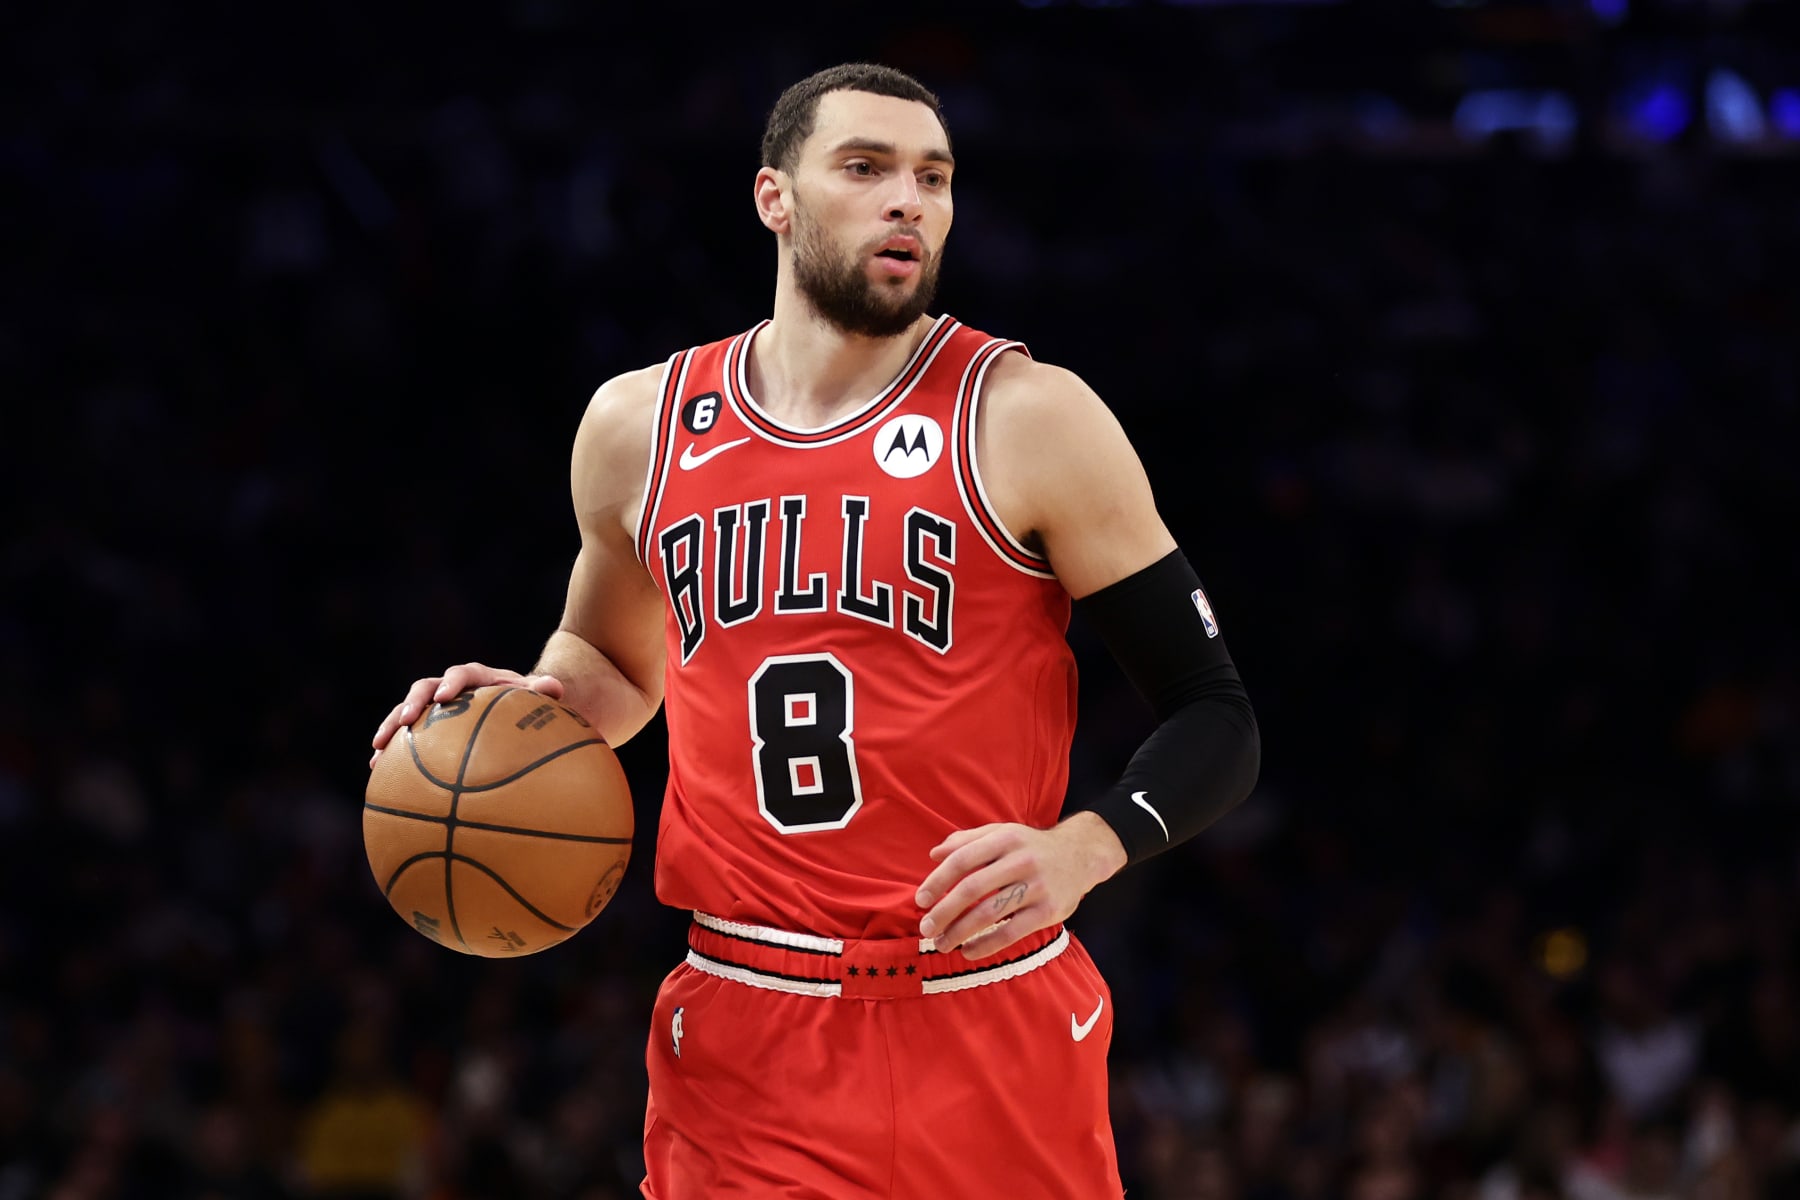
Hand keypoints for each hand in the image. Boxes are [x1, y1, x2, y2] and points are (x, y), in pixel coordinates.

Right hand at [369, 662, 564, 767]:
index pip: (462, 673)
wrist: (514, 709)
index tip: (443, 697)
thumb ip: (544, 690)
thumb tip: (554, 686)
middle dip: (412, 703)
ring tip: (377, 749)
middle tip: (405, 720)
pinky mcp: (427, 727)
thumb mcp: (537, 696)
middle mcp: (452, 689)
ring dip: (391, 726)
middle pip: (425, 688)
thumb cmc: (527, 702)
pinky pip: (404, 735)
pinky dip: (390, 749)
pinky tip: (376, 768)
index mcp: (478, 678)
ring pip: (407, 711)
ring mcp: (436, 708)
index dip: (451, 683)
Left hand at [913, 812, 1126, 958]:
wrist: (1081, 855)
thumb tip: (933, 854)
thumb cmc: (1031, 846)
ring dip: (960, 932)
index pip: (962, 860)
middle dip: (944, 912)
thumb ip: (967, 841)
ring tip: (942, 944)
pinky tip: (969, 951)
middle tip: (926, 929)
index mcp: (1005, 838)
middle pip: (972, 889)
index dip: (938, 881)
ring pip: (989, 913)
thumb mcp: (1002, 834)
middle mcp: (1021, 860)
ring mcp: (1037, 886)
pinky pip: (1011, 932)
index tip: (920, 900)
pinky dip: (986, 945)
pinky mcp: (1049, 911)